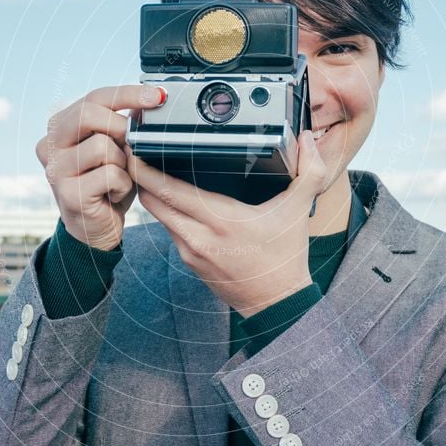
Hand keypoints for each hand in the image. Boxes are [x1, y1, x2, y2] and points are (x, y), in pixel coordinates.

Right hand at [36, 85, 165, 250]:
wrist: (96, 228)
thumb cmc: (108, 184)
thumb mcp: (119, 148)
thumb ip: (126, 124)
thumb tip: (150, 100)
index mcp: (60, 126)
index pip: (95, 97)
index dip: (129, 94)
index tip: (159, 96)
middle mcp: (49, 144)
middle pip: (89, 113)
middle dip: (121, 126)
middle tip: (133, 144)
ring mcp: (56, 170)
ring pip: (102, 146)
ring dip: (123, 163)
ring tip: (119, 177)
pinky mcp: (68, 194)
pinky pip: (110, 175)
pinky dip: (123, 184)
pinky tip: (114, 194)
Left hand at [126, 130, 326, 315]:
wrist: (276, 305)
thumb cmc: (284, 259)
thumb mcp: (299, 212)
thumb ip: (309, 172)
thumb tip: (308, 140)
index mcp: (221, 220)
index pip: (169, 191)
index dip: (147, 169)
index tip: (136, 150)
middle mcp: (198, 237)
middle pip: (152, 202)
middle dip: (141, 178)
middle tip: (138, 155)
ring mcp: (190, 252)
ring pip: (160, 217)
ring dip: (155, 197)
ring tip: (154, 173)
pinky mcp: (189, 263)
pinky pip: (171, 232)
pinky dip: (169, 216)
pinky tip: (176, 203)